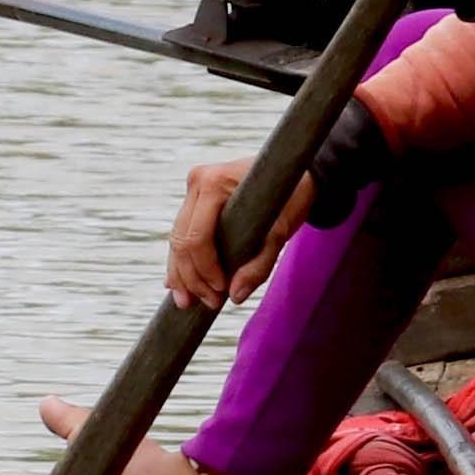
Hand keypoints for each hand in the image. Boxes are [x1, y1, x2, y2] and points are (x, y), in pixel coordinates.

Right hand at [166, 156, 293, 305]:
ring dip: (182, 273)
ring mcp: (194, 188)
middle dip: (192, 278)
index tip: (220, 292)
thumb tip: (234, 296)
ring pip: (177, 239)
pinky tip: (177, 284)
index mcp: (213, 182)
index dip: (204, 270)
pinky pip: (183, 233)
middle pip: (182, 241)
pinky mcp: (196, 198)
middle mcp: (198, 182)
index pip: (196, 238)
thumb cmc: (293, 196)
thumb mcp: (282, 231)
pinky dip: (183, 260)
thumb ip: (260, 265)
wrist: (296, 171)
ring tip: (188, 302)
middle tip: (210, 303)